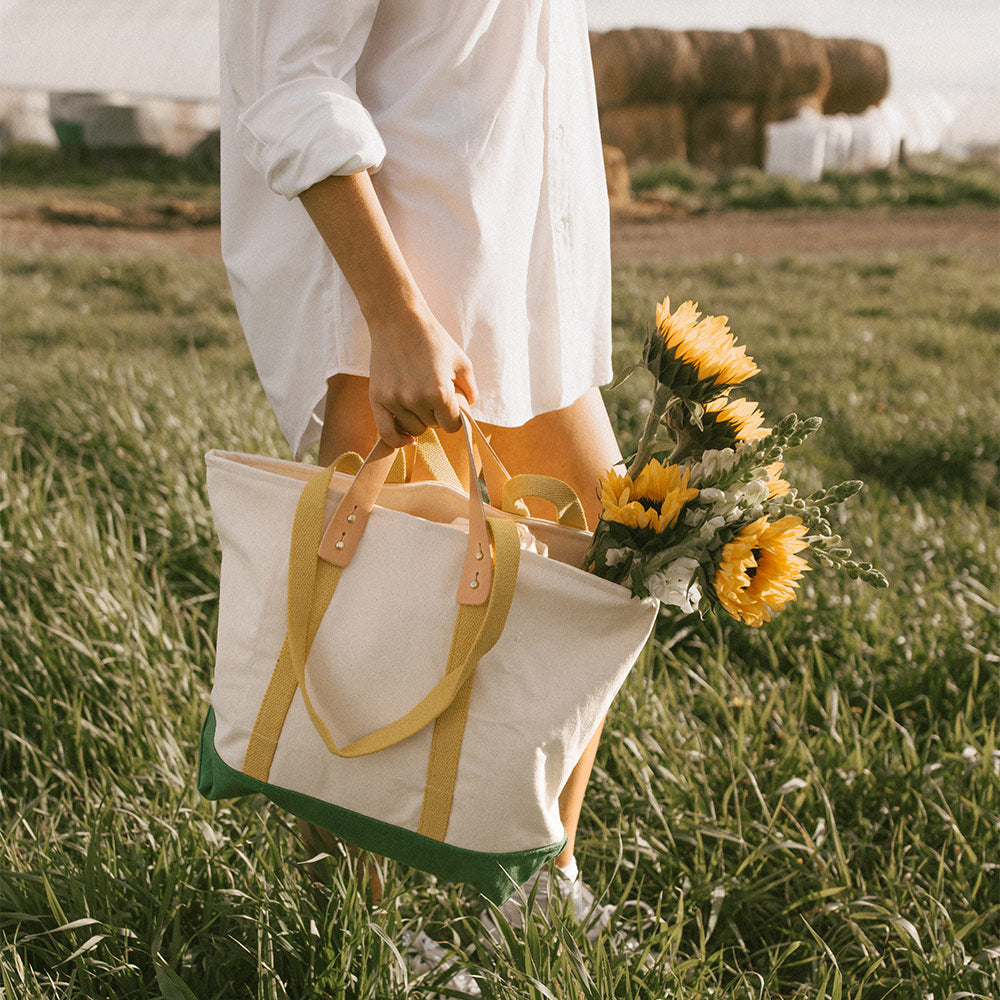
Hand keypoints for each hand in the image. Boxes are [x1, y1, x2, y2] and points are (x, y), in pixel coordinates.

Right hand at [367, 302, 477, 447]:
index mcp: (439, 393)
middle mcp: (416, 400)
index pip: (453, 425)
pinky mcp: (377, 399)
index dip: (455, 416)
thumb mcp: (462, 362)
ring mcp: (394, 400)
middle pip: (433, 426)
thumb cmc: (433, 339)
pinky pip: (386, 433)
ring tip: (419, 396)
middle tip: (434, 391)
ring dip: (420, 419)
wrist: (398, 320)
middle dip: (438, 414)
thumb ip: (470, 390)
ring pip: (414, 429)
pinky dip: (397, 440)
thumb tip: (466, 410)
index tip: (453, 405)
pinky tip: (407, 439)